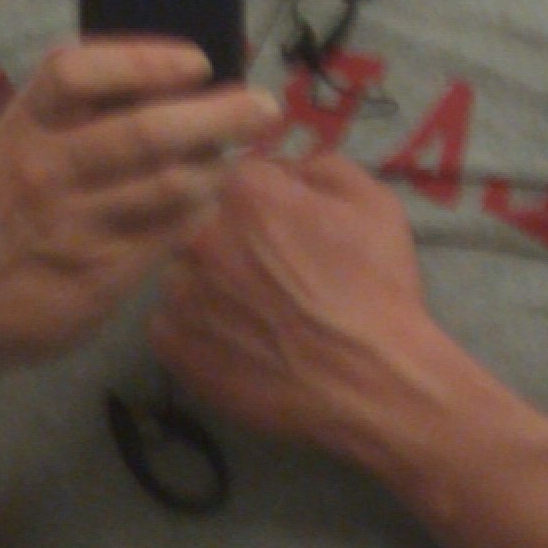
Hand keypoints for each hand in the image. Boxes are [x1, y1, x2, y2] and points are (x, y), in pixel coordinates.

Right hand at [0, 41, 279, 374]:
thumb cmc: (1, 212)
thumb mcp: (14, 147)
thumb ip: (73, 114)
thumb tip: (169, 76)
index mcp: (22, 127)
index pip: (76, 71)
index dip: (143, 58)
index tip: (197, 61)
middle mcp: (44, 170)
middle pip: (143, 130)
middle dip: (218, 113)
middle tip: (264, 105)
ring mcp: (72, 225)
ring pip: (167, 185)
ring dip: (217, 165)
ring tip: (238, 154)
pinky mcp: (98, 275)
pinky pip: (168, 234)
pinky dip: (199, 212)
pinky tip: (211, 201)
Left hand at [150, 151, 430, 451]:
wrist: (371, 381)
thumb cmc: (379, 288)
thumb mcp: (374, 203)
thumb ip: (320, 166)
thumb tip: (285, 166)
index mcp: (244, 192)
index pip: (238, 175)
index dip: (265, 199)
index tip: (286, 224)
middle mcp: (198, 234)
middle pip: (201, 221)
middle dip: (231, 238)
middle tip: (270, 273)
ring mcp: (179, 292)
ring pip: (181, 271)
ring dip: (207, 282)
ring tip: (252, 312)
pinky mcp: (171, 346)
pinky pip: (167, 322)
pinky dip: (194, 328)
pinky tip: (233, 340)